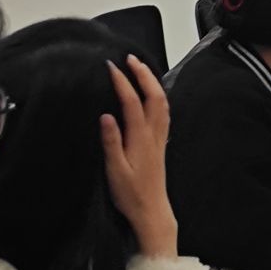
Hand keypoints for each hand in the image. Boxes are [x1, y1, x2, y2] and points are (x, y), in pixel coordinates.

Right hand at [101, 57, 175, 259]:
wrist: (152, 210)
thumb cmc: (131, 194)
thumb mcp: (115, 170)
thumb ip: (111, 142)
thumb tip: (106, 116)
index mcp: (140, 138)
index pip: (132, 102)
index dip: (122, 82)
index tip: (111, 66)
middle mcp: (154, 134)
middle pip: (154, 95)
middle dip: (143, 74)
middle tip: (130, 58)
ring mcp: (160, 138)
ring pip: (162, 102)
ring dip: (152, 82)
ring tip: (141, 69)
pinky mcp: (160, 143)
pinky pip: (164, 113)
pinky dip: (158, 96)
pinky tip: (152, 95)